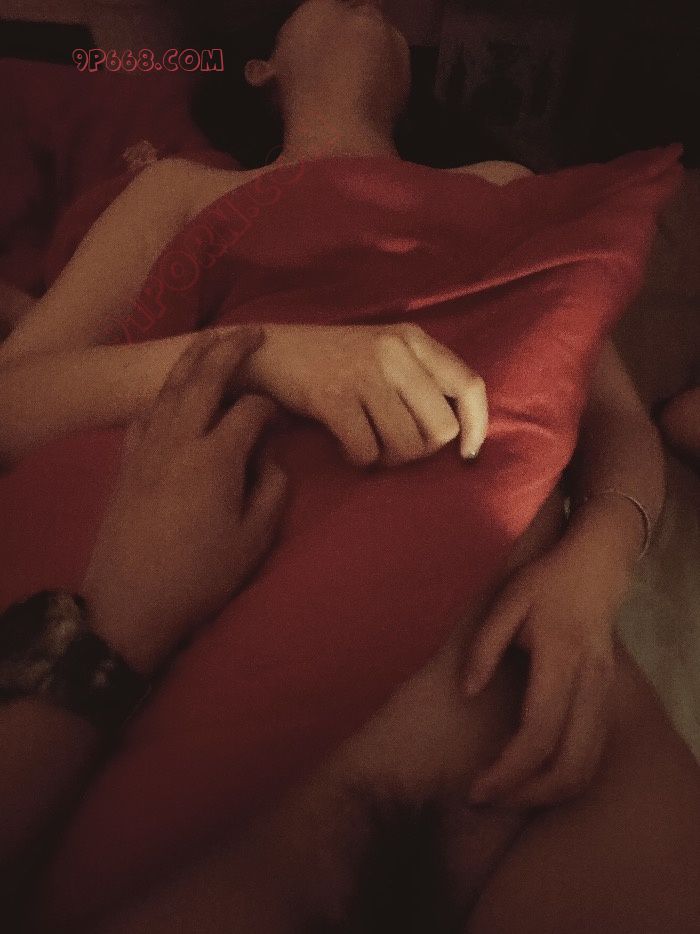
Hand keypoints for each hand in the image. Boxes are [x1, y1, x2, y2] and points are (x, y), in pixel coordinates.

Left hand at [83, 329, 286, 674]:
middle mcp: (179, 439)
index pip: (250, 411)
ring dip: (195, 358)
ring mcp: (147, 446)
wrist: (130, 602)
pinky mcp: (127, 460)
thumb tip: (270, 459)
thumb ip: (272, 490)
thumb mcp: (255, 539)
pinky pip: (146, 411)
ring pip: (171, 387)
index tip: (283, 419)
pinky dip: (164, 391)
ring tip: (215, 340)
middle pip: (206, 377)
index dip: (271, 409)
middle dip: (231, 349)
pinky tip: (172, 390)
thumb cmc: (200, 575)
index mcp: (216, 457)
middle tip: (254, 330)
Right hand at [246, 323, 487, 465]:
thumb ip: (421, 378)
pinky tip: (345, 445)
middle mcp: (394, 352)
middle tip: (394, 446)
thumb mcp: (384, 352)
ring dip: (388, 458)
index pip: (469, 385)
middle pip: (441, 429)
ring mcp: (363, 373)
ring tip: (368, 443)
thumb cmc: (333, 360)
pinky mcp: (333, 397)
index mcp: (413, 339)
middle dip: (420, 451)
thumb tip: (457, 432)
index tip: (468, 454)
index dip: (477, 426)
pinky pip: (367, 452)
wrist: (269, 351)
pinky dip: (359, 459)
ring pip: (406, 446)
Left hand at [462, 539, 626, 807]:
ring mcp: (604, 694)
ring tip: (503, 795)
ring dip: (547, 792)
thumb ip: (484, 647)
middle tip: (484, 800)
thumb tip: (467, 691)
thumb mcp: (505, 601)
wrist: (596, 566)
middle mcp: (591, 685)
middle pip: (570, 765)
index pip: (537, 733)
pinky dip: (563, 776)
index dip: (506, 770)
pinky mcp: (607, 699)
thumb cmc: (545, 582)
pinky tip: (530, 775)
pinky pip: (591, 754)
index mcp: (561, 659)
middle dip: (526, 796)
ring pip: (587, 766)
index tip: (474, 789)